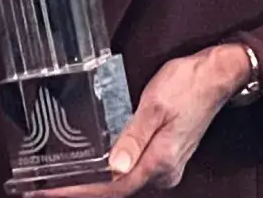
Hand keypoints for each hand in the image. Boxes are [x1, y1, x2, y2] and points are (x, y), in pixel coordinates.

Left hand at [32, 46, 248, 196]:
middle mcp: (164, 172)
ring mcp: (166, 167)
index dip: (78, 192)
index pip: (112, 188)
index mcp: (160, 162)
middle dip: (81, 190)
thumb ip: (133, 138)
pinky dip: (109, 173)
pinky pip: (132, 173)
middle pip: (116, 191)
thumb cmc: (187, 86)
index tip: (48, 192)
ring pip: (123, 183)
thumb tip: (113, 167)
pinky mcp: (165, 157)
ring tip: (61, 180)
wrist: (217, 76)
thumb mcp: (154, 106)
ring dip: (94, 184)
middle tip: (45, 187)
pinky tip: (93, 167)